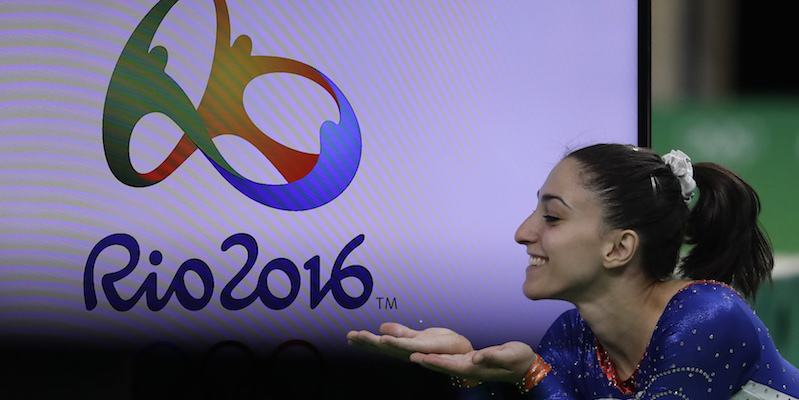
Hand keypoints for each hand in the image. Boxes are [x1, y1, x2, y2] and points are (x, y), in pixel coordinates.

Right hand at [346, 322, 473, 360]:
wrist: (462, 352)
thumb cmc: (443, 346)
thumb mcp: (418, 336)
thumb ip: (400, 333)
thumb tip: (381, 329)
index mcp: (404, 348)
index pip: (380, 344)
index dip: (365, 342)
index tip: (348, 337)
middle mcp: (407, 352)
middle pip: (382, 347)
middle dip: (365, 343)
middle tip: (349, 337)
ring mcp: (415, 351)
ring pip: (392, 347)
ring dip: (376, 343)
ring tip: (361, 337)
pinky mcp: (425, 348)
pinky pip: (408, 346)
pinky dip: (395, 343)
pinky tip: (384, 339)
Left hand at [411, 341, 536, 382]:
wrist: (527, 365)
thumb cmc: (519, 359)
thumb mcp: (509, 354)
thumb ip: (492, 356)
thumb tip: (476, 357)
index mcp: (477, 369)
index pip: (451, 365)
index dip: (435, 361)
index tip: (421, 357)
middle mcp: (470, 369)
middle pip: (444, 365)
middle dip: (427, 361)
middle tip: (409, 355)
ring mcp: (471, 366)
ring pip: (446, 362)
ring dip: (430, 359)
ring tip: (414, 354)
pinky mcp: (472, 361)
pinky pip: (452, 359)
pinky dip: (440, 356)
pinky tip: (432, 353)